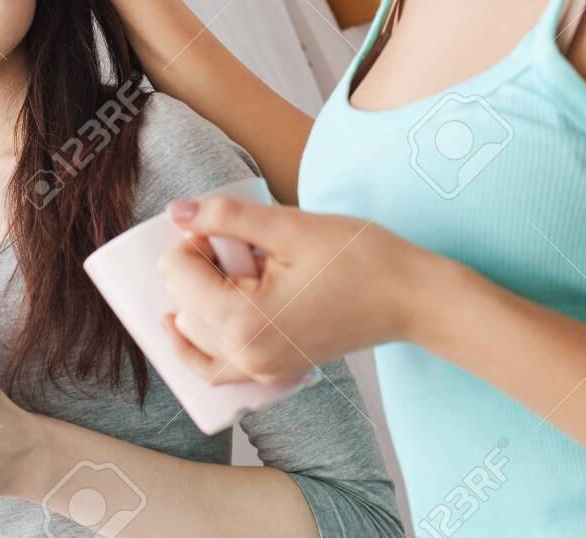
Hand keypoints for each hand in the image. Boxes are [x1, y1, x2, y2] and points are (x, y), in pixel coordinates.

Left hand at [157, 198, 433, 383]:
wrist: (410, 297)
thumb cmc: (360, 259)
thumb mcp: (289, 226)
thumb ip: (226, 217)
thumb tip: (176, 212)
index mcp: (244, 322)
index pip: (178, 273)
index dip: (196, 238)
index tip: (230, 227)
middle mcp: (245, 358)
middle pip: (181, 304)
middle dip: (198, 267)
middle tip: (240, 244)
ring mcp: (260, 372)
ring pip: (192, 339)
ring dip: (197, 300)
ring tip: (231, 269)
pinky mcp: (273, 373)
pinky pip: (216, 366)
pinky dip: (202, 341)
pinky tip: (203, 315)